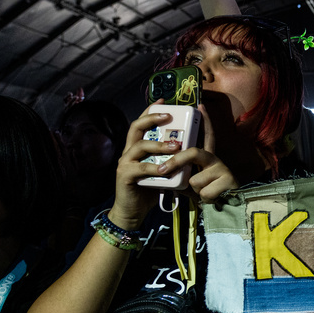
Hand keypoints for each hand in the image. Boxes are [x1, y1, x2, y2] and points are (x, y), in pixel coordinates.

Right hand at [108, 104, 183, 229]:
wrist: (133, 212)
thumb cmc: (149, 189)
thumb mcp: (162, 170)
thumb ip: (169, 158)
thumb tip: (188, 146)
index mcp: (136, 148)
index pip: (141, 124)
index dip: (150, 111)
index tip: (163, 101)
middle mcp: (128, 152)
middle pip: (136, 128)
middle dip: (152, 119)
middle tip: (169, 117)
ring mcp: (125, 163)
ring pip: (140, 146)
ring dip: (159, 144)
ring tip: (176, 146)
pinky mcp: (125, 176)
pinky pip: (141, 168)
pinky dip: (155, 167)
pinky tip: (166, 169)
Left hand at [157, 104, 239, 201]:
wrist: (224, 211)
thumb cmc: (205, 194)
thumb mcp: (190, 181)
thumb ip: (180, 172)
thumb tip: (162, 167)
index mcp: (207, 158)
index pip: (207, 136)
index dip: (205, 121)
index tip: (200, 105)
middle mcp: (216, 160)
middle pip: (194, 152)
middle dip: (176, 162)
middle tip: (163, 170)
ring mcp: (223, 170)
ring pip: (195, 178)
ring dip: (194, 190)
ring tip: (203, 193)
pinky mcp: (229, 182)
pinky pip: (203, 191)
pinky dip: (203, 198)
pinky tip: (211, 199)